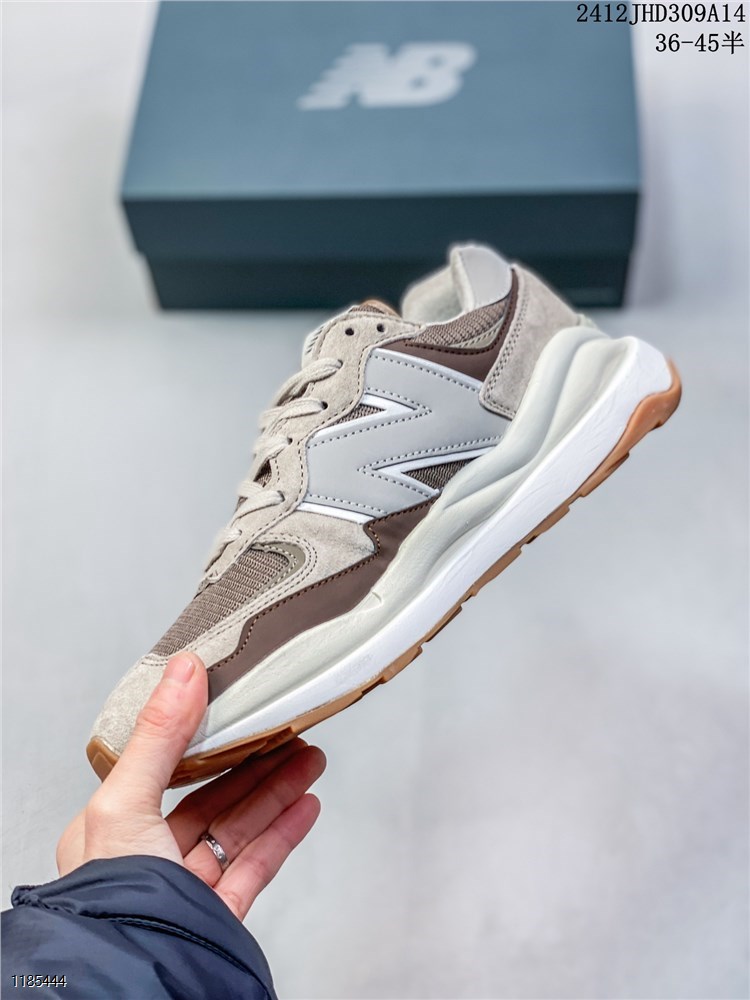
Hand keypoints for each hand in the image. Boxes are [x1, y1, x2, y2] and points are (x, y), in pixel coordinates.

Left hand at [57, 653, 325, 920]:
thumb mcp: (125, 803)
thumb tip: (183, 672)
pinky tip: (305, 807)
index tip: (239, 708)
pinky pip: (256, 864)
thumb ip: (159, 736)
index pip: (165, 768)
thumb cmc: (114, 900)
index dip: (206, 735)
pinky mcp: (218, 913)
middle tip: (290, 732)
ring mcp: (185, 887)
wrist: (140, 980)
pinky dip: (284, 833)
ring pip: (239, 827)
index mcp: (110, 830)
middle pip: (212, 796)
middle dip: (256, 761)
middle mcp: (146, 857)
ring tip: (310, 760)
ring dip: (277, 790)